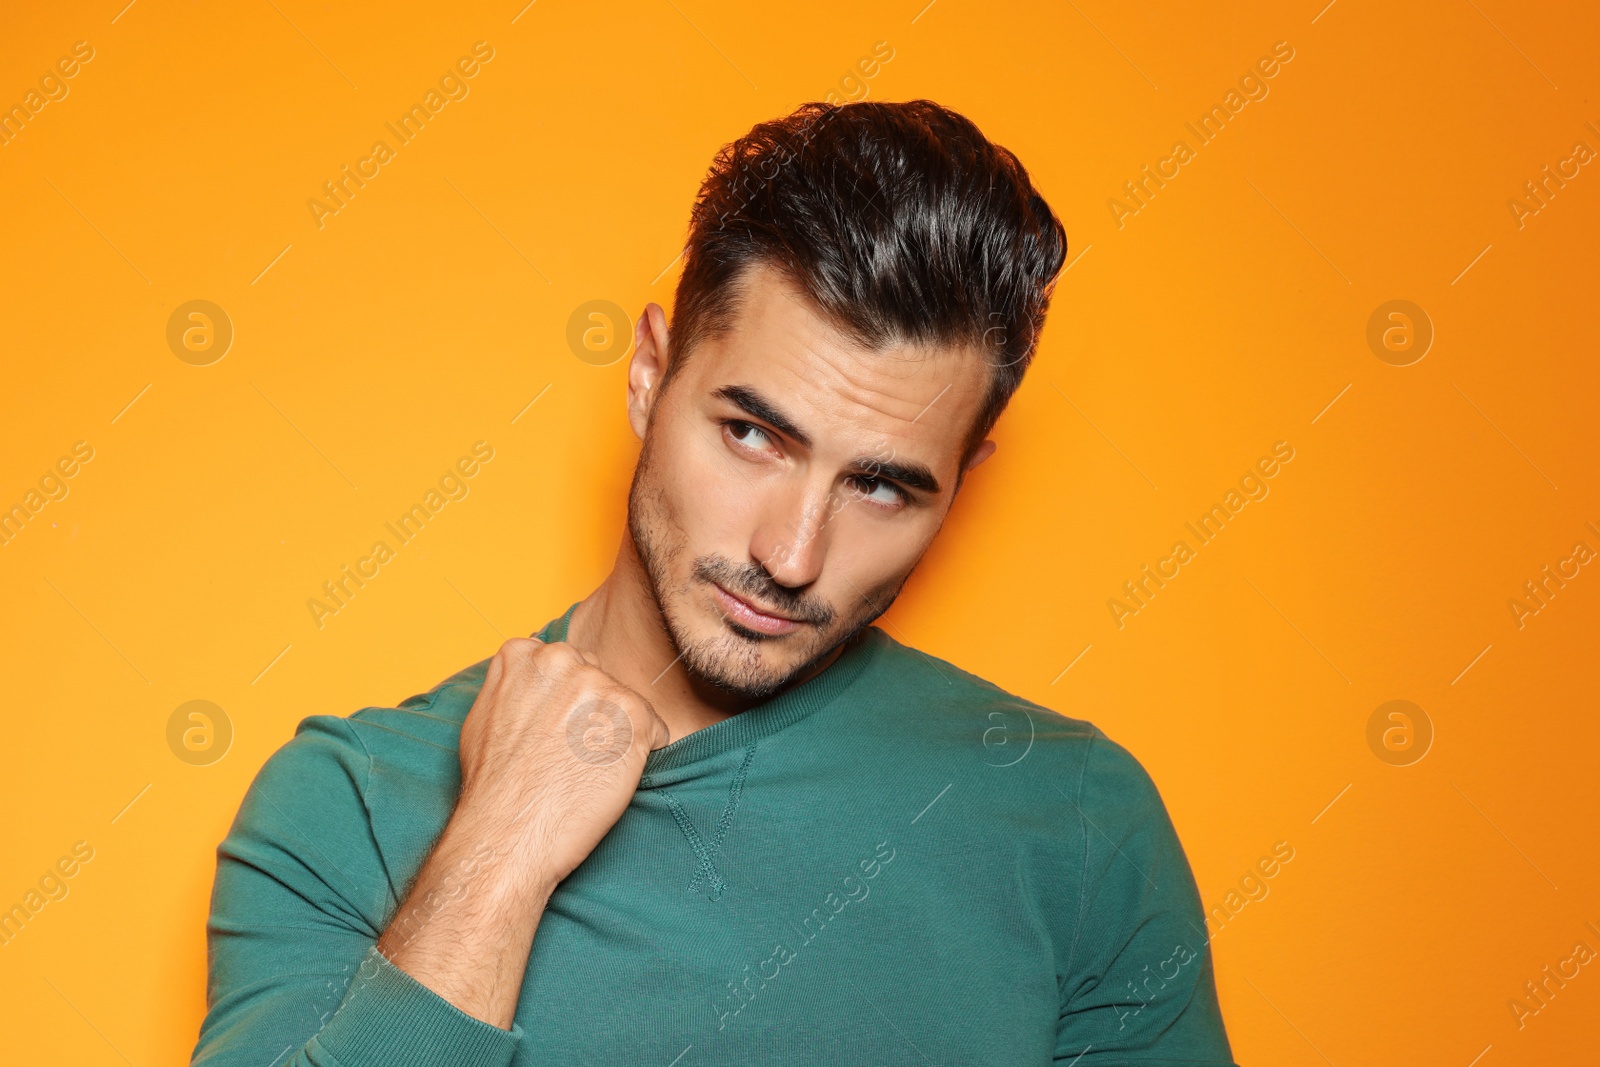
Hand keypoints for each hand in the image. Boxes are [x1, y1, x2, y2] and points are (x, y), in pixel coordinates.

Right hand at [455, 636, 672, 890]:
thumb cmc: (492, 787)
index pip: (567, 666)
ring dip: (617, 735)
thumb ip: (516, 684)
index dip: (566, 705)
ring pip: (625, 705)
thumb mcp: (485, 714)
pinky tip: (612, 777)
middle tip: (573, 755)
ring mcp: (599, 686)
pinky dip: (643, 755)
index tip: (557, 733)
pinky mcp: (633, 716)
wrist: (505, 836)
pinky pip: (657, 730)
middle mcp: (563, 659)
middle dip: (594, 713)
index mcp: (524, 654)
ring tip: (587, 770)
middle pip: (598, 679)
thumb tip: (537, 678)